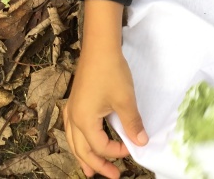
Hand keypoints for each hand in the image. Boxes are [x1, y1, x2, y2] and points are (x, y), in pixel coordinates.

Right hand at [63, 0, 147, 178]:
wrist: (100, 47)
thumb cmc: (111, 73)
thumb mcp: (125, 100)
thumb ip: (132, 123)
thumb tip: (142, 142)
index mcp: (84, 121)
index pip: (100, 147)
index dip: (117, 152)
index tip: (132, 148)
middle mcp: (73, 118)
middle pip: (82, 149)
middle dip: (97, 165)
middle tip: (113, 176)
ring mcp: (72, 108)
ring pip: (73, 140)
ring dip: (82, 156)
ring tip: (88, 171)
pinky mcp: (74, 100)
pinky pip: (72, 129)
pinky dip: (78, 140)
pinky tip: (81, 139)